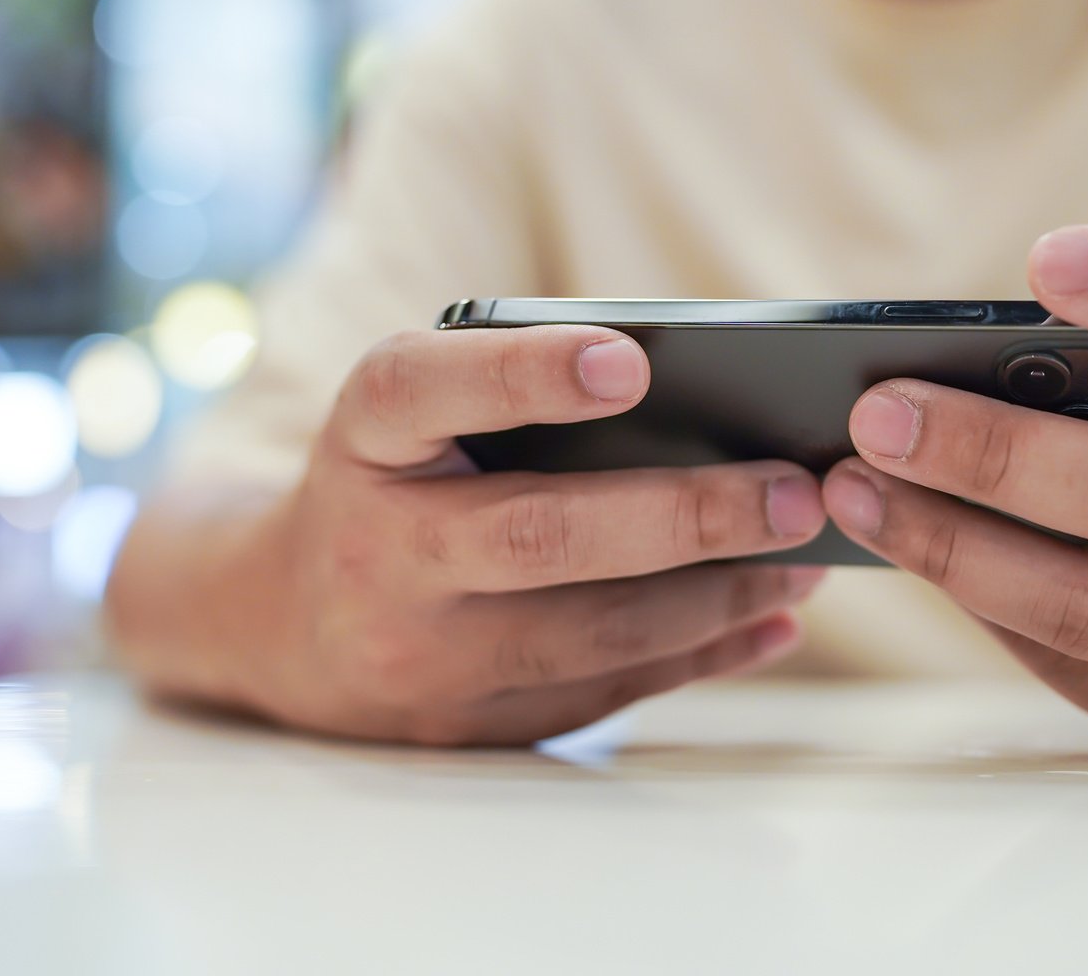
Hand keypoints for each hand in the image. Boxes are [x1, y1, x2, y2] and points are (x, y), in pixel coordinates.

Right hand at [236, 325, 828, 744]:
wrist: (282, 627)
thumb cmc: (385, 483)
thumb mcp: (407, 415)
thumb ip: (505, 386)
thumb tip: (686, 394)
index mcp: (361, 442)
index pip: (420, 391)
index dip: (521, 374)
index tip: (631, 362)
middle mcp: (378, 551)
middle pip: (536, 536)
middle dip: (681, 515)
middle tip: (794, 492)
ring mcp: (419, 655)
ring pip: (587, 634)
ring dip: (715, 595)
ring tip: (804, 556)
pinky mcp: (468, 725)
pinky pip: (603, 695)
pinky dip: (699, 655)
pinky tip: (771, 618)